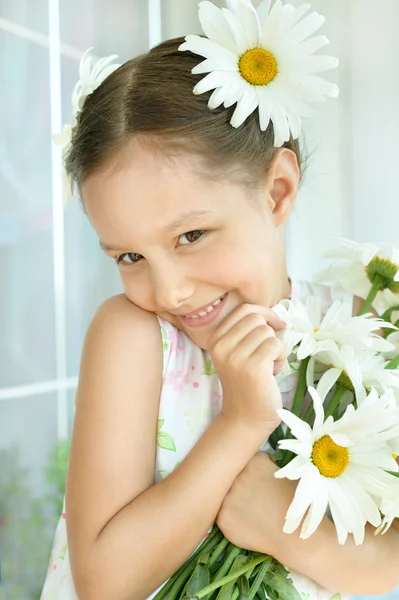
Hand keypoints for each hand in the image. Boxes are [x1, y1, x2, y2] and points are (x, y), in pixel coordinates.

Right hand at [208, 304, 285, 434]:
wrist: (245, 418)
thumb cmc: (247, 384)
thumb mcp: (238, 353)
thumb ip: (247, 333)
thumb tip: (275, 316)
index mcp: (215, 340)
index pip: (243, 310)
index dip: (264, 313)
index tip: (275, 326)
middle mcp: (221, 346)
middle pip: (257, 318)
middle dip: (270, 332)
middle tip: (269, 352)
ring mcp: (236, 357)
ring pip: (268, 332)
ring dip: (275, 348)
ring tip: (267, 366)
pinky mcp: (254, 368)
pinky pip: (276, 345)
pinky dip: (280, 357)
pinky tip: (272, 372)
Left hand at [216, 453, 297, 558]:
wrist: (296, 536)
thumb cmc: (296, 505)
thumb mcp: (286, 474)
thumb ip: (267, 466)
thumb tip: (258, 467)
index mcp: (254, 462)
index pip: (249, 461)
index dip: (256, 472)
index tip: (264, 483)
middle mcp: (237, 476)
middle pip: (234, 476)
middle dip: (242, 483)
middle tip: (255, 497)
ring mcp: (227, 497)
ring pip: (226, 494)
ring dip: (235, 499)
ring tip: (252, 511)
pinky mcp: (223, 518)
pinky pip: (224, 513)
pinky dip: (233, 517)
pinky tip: (248, 522)